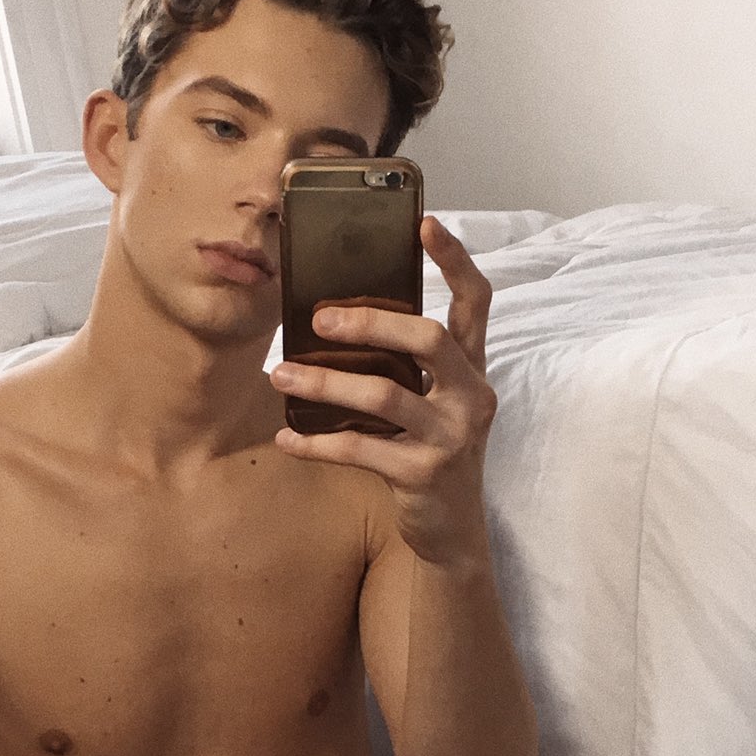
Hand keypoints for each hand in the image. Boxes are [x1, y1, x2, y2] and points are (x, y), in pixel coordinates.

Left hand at [269, 216, 496, 567]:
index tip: (424, 222)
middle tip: (319, 321)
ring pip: (384, 395)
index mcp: (472, 369)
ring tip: (279, 376)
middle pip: (428, 338)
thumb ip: (408, 365)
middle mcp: (470, 396)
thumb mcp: (433, 403)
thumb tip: (340, 322)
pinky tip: (285, 440)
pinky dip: (317, 444)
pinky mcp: (423, 474)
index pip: (476, 302)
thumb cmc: (431, 453)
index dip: (454, 260)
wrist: (452, 533)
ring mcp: (450, 436)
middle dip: (371, 323)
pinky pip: (360, 450)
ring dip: (324, 384)